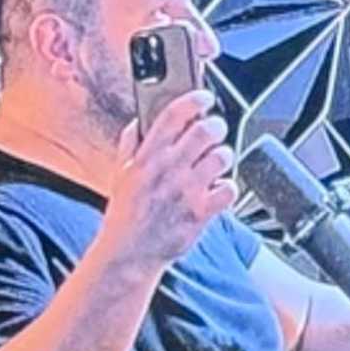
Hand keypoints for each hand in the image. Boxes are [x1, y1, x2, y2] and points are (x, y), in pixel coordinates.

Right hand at [98, 87, 231, 280]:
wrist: (130, 253)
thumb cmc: (126, 214)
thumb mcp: (120, 173)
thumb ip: (130, 144)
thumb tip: (138, 121)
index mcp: (146, 156)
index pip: (174, 115)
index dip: (194, 100)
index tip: (205, 97)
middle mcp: (168, 170)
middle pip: (205, 131)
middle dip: (215, 126)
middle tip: (215, 130)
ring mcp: (186, 191)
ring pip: (221, 157)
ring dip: (223, 155)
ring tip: (216, 161)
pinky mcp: (201, 212)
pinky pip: (228, 189)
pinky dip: (228, 187)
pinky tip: (218, 189)